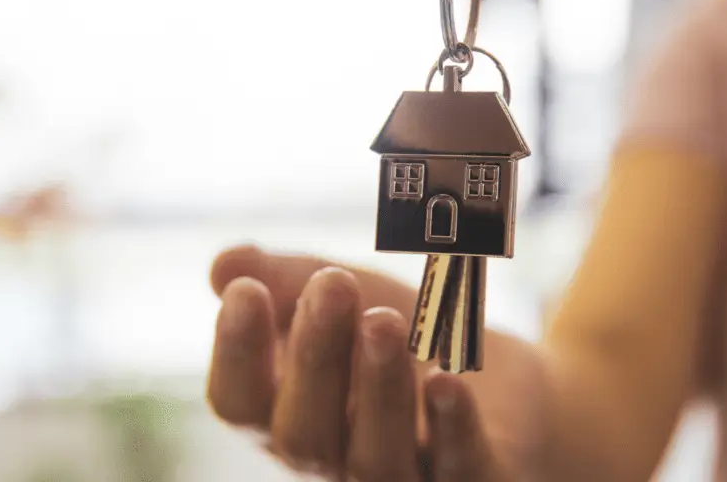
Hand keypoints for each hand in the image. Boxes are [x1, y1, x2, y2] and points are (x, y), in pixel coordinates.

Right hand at [207, 245, 546, 479]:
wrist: (502, 383)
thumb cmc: (409, 343)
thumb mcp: (352, 302)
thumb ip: (292, 281)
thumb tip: (223, 266)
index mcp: (292, 417)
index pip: (240, 404)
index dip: (237, 353)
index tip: (246, 292)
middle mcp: (337, 461)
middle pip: (304, 435)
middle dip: (315, 358)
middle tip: (333, 287)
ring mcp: (404, 481)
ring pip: (375, 461)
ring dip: (377, 390)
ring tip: (384, 322)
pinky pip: (458, 467)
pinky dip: (451, 427)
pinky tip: (447, 382)